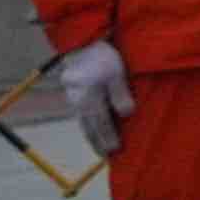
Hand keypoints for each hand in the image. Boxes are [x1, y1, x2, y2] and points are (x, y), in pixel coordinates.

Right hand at [55, 44, 130, 159]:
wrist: (84, 43)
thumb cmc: (103, 57)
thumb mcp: (116, 72)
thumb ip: (120, 94)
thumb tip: (126, 115)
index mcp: (89, 98)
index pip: (101, 123)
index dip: (108, 137)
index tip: (115, 150)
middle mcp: (78, 101)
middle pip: (90, 126)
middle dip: (98, 142)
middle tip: (107, 156)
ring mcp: (73, 98)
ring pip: (83, 122)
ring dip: (91, 136)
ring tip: (99, 148)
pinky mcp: (73, 94)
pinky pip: (80, 115)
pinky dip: (86, 125)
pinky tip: (91, 130)